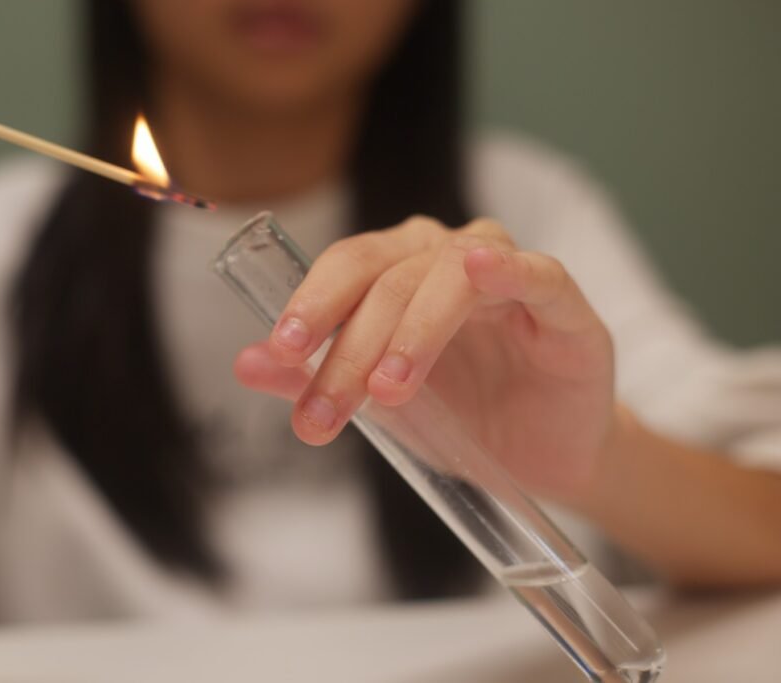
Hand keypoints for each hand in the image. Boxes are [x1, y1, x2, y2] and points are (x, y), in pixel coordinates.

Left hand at [234, 215, 615, 503]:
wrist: (542, 458)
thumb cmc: (460, 418)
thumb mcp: (378, 404)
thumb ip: (315, 376)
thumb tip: (244, 363)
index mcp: (399, 270)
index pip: (346, 268)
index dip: (310, 304)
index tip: (279, 353)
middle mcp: (446, 257)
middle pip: (387, 276)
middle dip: (349, 342)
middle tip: (326, 406)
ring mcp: (507, 274)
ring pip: (447, 275)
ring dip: (409, 332)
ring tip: (386, 390)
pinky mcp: (562, 304)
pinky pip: (535, 271)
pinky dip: (505, 268)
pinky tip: (479, 271)